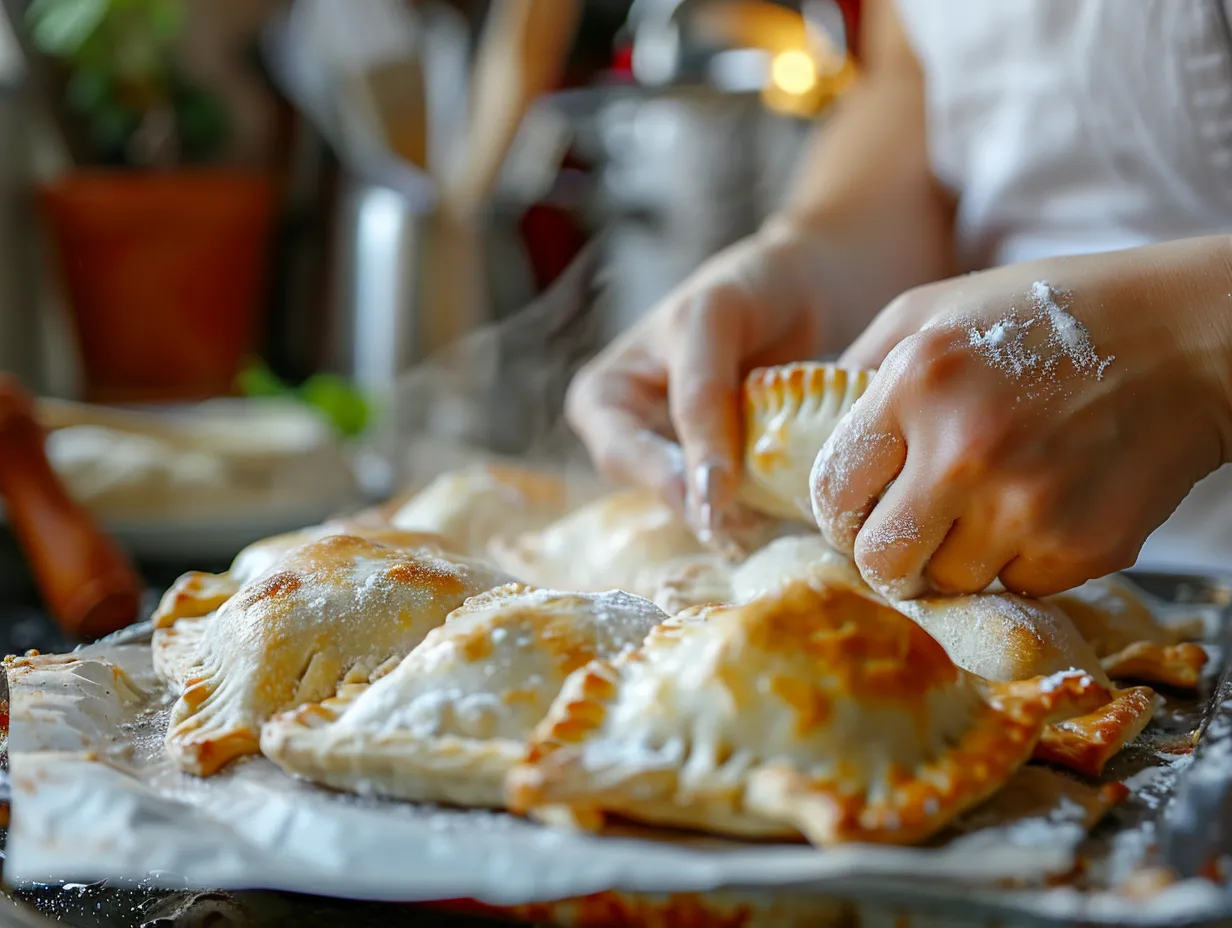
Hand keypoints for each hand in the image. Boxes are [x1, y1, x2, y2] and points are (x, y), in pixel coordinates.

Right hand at [565, 223, 825, 541]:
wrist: (808, 285)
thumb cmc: (744, 288)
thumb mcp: (707, 323)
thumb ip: (700, 397)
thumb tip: (706, 492)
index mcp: (603, 398)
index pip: (622, 454)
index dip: (664, 480)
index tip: (714, 504)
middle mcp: (634, 437)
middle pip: (657, 490)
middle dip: (703, 507)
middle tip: (747, 529)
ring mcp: (683, 459)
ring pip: (700, 506)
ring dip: (738, 517)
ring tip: (775, 520)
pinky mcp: (731, 475)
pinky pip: (740, 504)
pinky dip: (766, 508)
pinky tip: (793, 508)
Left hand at [812, 239, 1231, 598]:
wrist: (1187, 338)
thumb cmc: (1047, 315)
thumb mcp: (931, 311)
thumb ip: (859, 370)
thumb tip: (808, 437)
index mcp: (915, 384)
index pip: (832, 492)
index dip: (837, 514)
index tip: (854, 514)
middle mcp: (964, 450)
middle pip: (881, 562)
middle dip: (886, 555)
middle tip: (906, 533)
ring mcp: (1026, 506)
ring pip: (948, 584)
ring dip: (956, 556)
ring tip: (987, 504)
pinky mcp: (1082, 548)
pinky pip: (1016, 586)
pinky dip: (1020, 560)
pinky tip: (1042, 505)